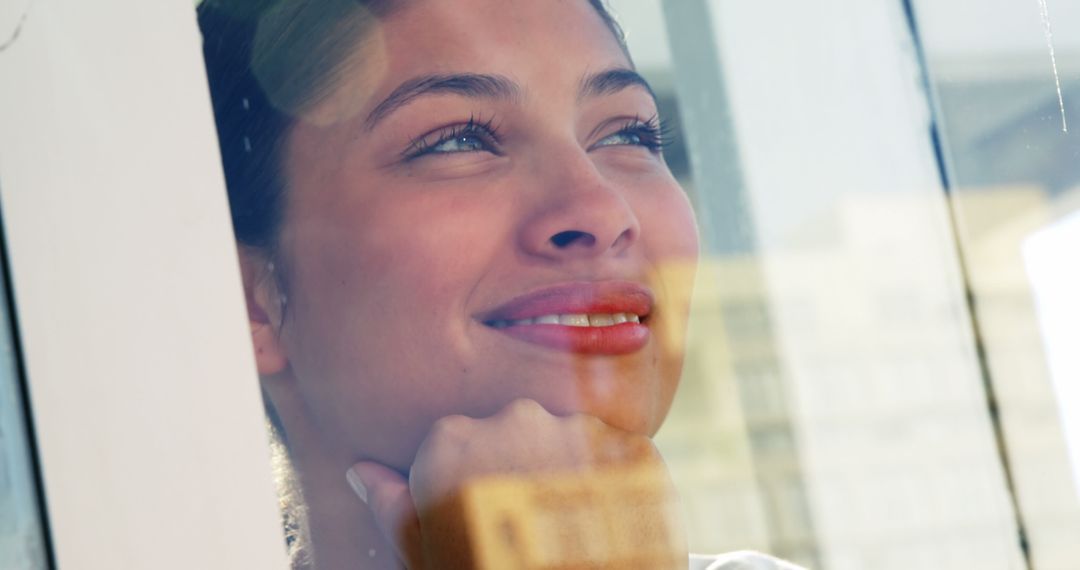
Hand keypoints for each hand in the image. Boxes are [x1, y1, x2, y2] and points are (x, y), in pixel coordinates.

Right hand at [347, 399, 682, 568]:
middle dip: (516, 469)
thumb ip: (391, 504)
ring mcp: (577, 427)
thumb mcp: (422, 553)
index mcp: (452, 439)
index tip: (475, 518)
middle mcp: (514, 416)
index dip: (463, 485)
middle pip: (511, 435)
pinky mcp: (631, 447)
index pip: (454, 446)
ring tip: (566, 530)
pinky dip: (613, 484)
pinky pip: (618, 456)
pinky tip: (603, 524)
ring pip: (566, 440)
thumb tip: (363, 471)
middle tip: (524, 526)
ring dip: (566, 473)